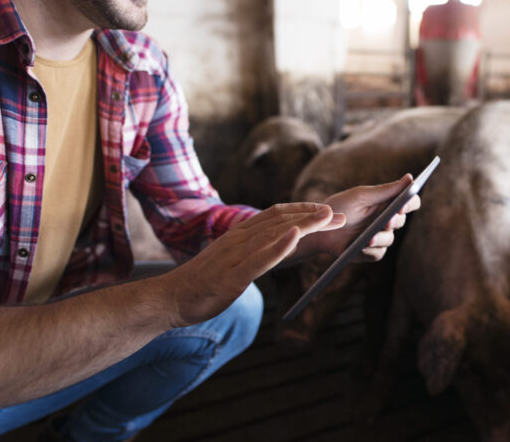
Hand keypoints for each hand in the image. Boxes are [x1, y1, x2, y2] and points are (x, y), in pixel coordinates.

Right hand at [164, 202, 343, 327]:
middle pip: (280, 221)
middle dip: (312, 216)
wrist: (170, 298)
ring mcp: (234, 256)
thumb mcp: (230, 262)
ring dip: (303, 224)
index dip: (303, 210)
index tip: (326, 211)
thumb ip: (250, 252)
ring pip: (273, 234)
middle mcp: (238, 239)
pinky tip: (296, 238)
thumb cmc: (201, 283)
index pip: (275, 215)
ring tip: (325, 218)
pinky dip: (278, 247)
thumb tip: (272, 248)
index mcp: (239, 235)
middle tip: (339, 214)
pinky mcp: (231, 276)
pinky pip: (258, 259)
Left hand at [315, 174, 420, 261]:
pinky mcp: (371, 252)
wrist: (320, 228)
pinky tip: (360, 248)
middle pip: (401, 221)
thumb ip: (385, 190)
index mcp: (387, 203)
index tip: (404, 204)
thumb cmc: (340, 206)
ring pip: (389, 239)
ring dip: (380, 238)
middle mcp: (386, 220)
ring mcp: (380, 236)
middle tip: (386, 221)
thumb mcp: (361, 196)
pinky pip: (377, 253)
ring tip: (368, 238)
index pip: (410, 202)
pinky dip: (369, 251)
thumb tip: (410, 178)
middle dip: (393, 221)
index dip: (410, 203)